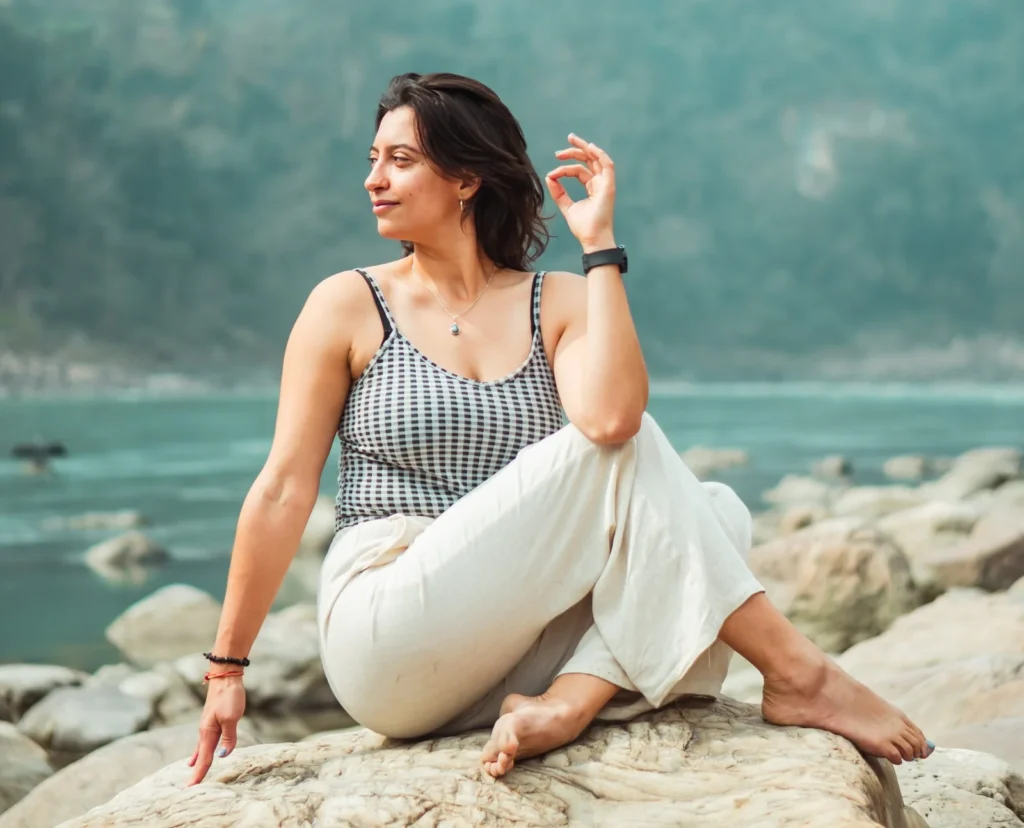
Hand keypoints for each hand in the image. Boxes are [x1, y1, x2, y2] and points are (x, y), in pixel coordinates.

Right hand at [187, 675, 245, 784]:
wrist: (225, 676)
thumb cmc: (229, 696)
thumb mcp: (232, 717)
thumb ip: (228, 737)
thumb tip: (223, 755)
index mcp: (208, 732)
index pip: (204, 759)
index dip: (199, 774)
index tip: (191, 789)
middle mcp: (205, 731)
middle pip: (201, 755)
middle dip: (197, 771)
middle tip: (189, 787)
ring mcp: (208, 724)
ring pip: (202, 747)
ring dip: (198, 760)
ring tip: (192, 769)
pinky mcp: (213, 719)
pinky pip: (206, 739)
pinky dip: (201, 749)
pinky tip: (200, 750)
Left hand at [545, 133, 616, 250]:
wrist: (592, 239)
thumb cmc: (583, 227)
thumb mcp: (566, 207)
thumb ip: (558, 193)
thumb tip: (549, 177)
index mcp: (592, 187)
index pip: (579, 170)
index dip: (565, 168)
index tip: (552, 173)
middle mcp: (600, 183)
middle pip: (589, 160)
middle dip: (576, 150)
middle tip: (562, 146)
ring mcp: (606, 184)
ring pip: (597, 159)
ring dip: (585, 148)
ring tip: (571, 139)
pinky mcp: (609, 186)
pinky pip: (607, 165)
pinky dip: (599, 154)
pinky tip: (589, 146)